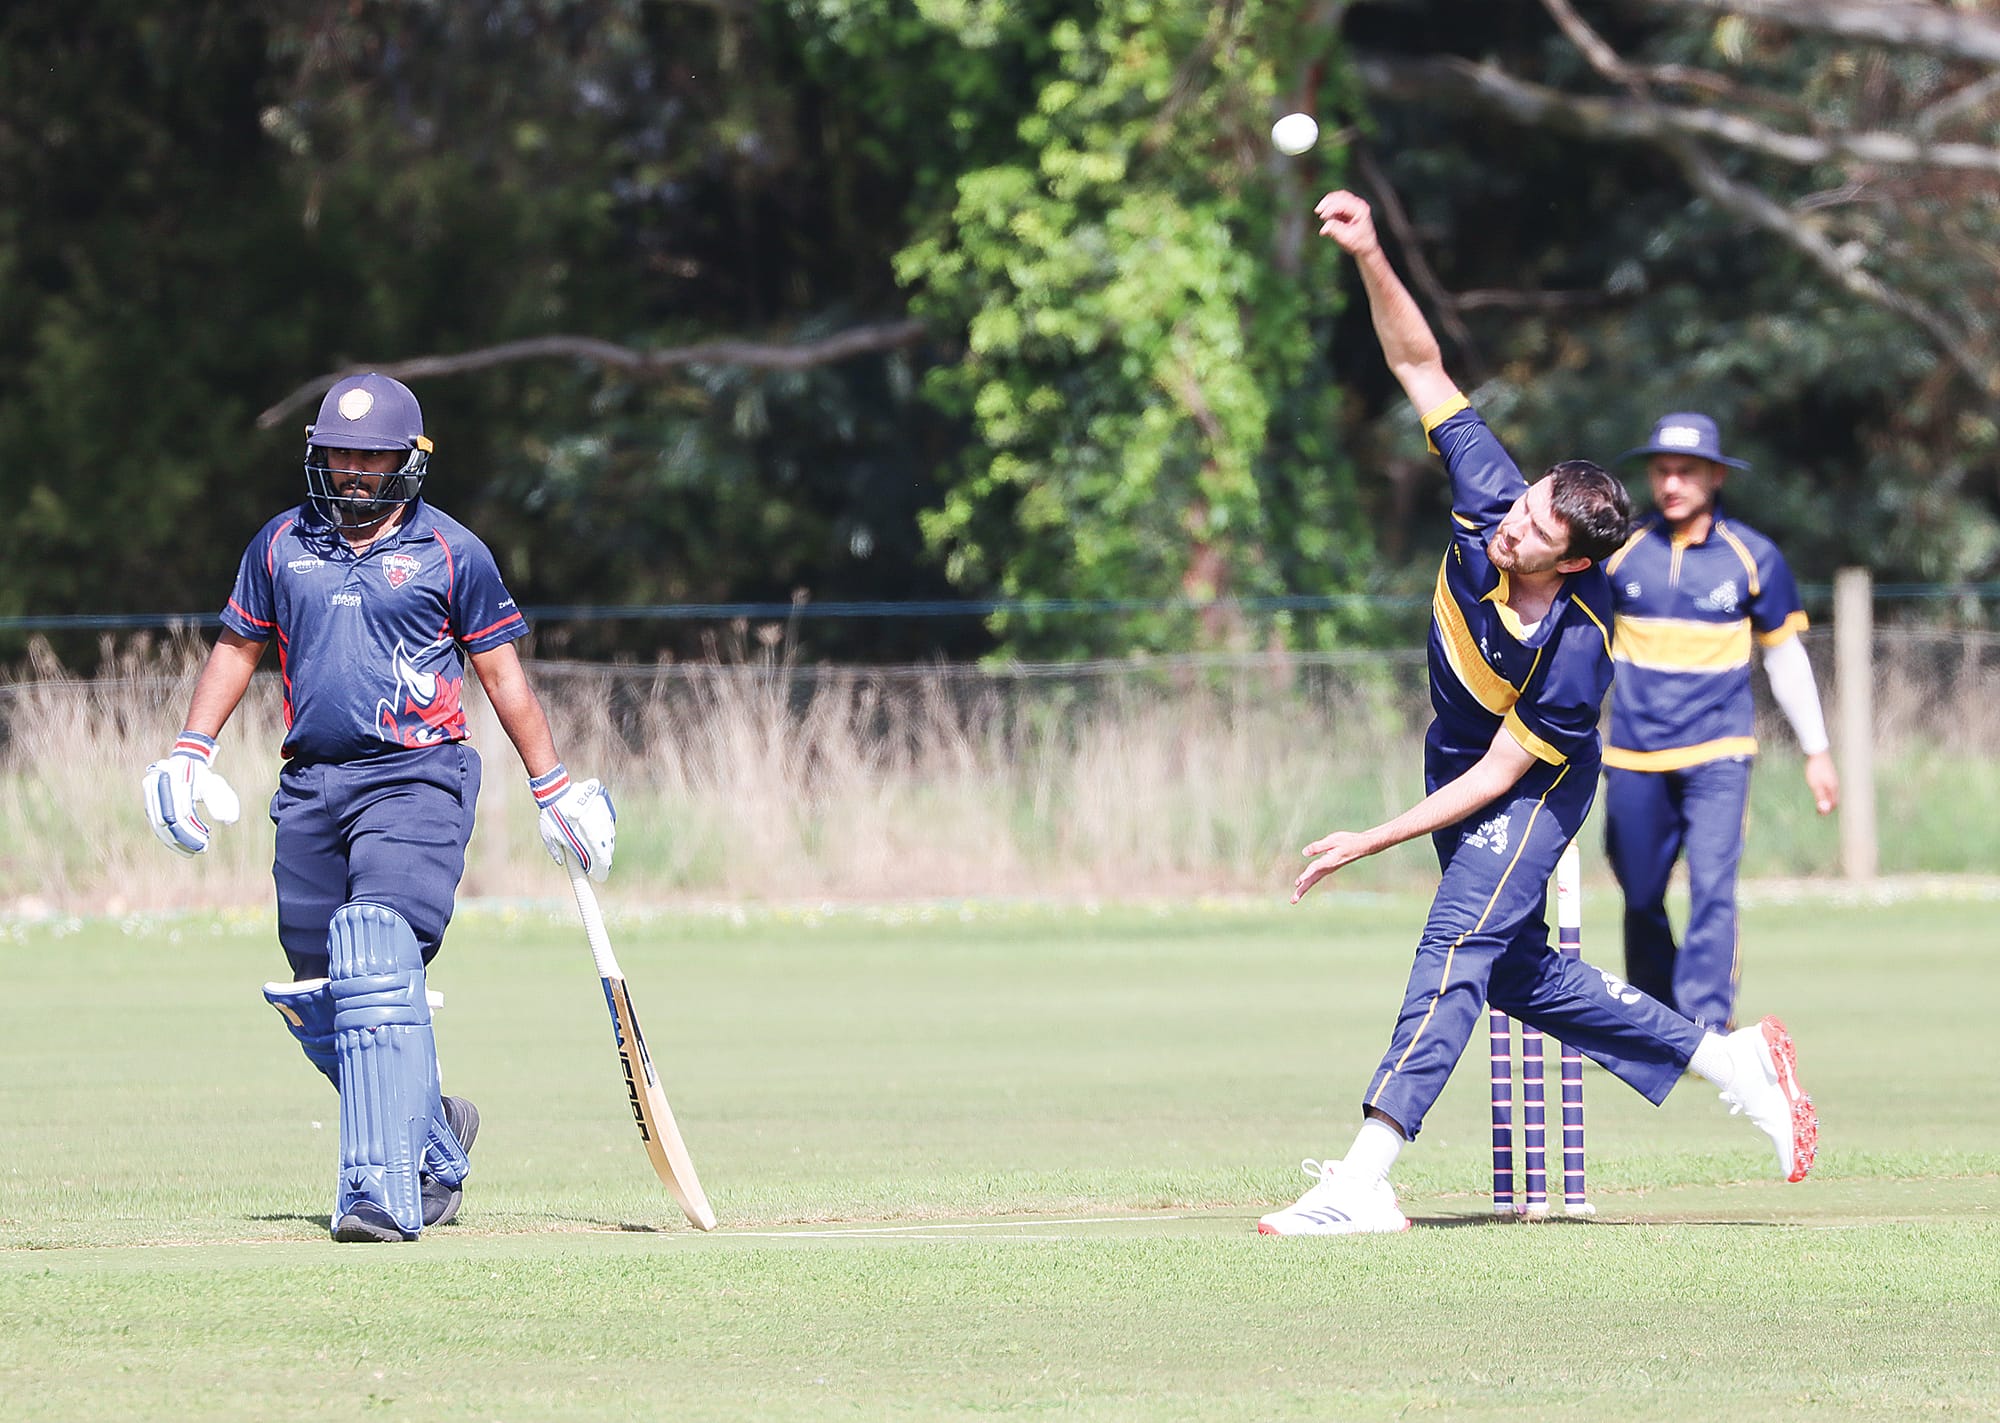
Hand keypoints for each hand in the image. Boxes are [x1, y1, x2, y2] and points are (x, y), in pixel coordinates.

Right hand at [140, 733, 240, 856]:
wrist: (184, 762)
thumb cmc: (202, 775)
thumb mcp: (215, 784)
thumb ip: (222, 800)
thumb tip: (229, 821)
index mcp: (175, 780)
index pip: (180, 813)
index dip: (190, 832)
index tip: (203, 845)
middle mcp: (159, 786)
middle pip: (167, 821)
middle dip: (182, 839)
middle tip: (199, 850)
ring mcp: (150, 794)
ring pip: (158, 824)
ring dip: (173, 841)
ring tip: (190, 852)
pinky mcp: (149, 802)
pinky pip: (156, 822)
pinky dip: (167, 835)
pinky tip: (180, 845)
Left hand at [532, 765, 616, 880]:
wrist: (557, 790)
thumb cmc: (551, 816)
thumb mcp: (550, 838)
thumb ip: (558, 852)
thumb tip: (562, 861)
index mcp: (589, 840)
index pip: (602, 862)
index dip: (602, 872)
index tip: (599, 878)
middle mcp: (600, 830)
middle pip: (608, 851)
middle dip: (604, 861)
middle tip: (597, 866)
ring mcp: (604, 818)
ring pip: (609, 838)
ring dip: (604, 846)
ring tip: (594, 849)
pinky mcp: (605, 808)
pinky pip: (608, 825)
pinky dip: (604, 832)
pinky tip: (595, 832)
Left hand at [1292, 829, 1373, 903]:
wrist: (1362, 846)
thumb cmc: (1348, 841)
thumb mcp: (1333, 840)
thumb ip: (1318, 846)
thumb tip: (1304, 852)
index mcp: (1329, 861)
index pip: (1315, 868)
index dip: (1307, 873)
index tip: (1299, 881)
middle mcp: (1328, 868)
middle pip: (1312, 880)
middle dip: (1302, 890)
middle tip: (1293, 900)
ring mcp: (1328, 869)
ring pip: (1313, 880)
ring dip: (1303, 889)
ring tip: (1294, 899)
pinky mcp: (1328, 868)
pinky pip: (1316, 877)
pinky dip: (1308, 881)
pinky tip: (1301, 883)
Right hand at [1315, 190, 1379, 256]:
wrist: (1366, 248)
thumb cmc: (1360, 244)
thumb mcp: (1347, 239)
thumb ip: (1335, 230)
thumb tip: (1324, 227)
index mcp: (1360, 210)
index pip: (1343, 204)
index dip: (1330, 208)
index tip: (1321, 216)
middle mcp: (1358, 205)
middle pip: (1340, 196)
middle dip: (1327, 202)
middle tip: (1318, 210)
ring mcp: (1354, 206)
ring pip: (1338, 198)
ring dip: (1328, 205)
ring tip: (1324, 217)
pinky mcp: (1348, 210)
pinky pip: (1336, 204)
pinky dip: (1330, 209)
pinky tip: (1327, 217)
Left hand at [1804, 750, 1838, 814]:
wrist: (1817, 753)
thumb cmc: (1815, 769)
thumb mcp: (1815, 785)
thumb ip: (1820, 797)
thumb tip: (1824, 809)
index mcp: (1833, 788)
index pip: (1833, 803)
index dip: (1827, 810)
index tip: (1819, 814)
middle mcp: (1835, 784)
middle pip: (1835, 799)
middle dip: (1829, 806)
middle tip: (1819, 812)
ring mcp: (1833, 779)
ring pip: (1833, 793)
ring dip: (1828, 799)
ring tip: (1820, 803)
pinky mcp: (1830, 775)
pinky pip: (1830, 787)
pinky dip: (1826, 792)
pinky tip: (1821, 790)